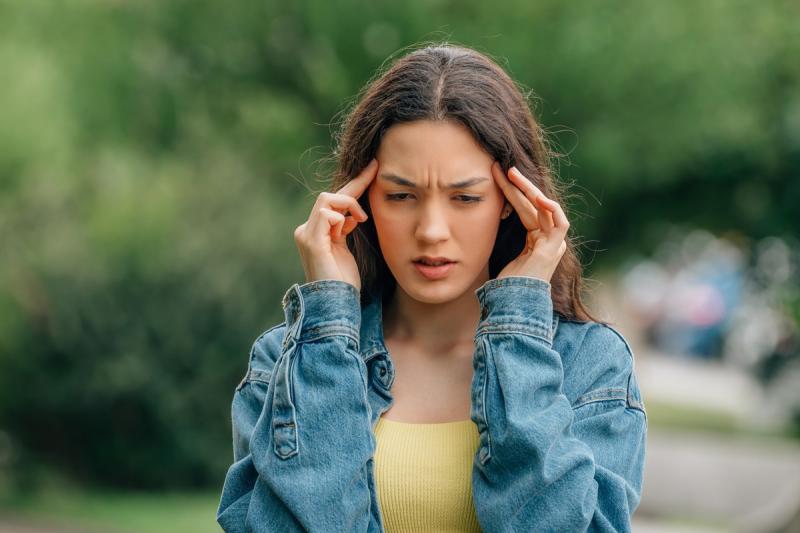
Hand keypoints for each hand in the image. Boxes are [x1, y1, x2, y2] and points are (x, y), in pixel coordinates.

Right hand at [293, 158, 378, 291]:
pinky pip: (326, 214)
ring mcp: (305, 234)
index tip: (374, 167)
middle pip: (330, 196)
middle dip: (355, 188)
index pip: (334, 201)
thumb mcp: (347, 248)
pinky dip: (341, 218)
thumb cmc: (344, 282)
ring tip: (359, 221)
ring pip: (327, 199)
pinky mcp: (310, 241)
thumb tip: (352, 214)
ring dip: (348, 205)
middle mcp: (306, 230)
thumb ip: (345, 228)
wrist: (337, 304)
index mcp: (315, 232)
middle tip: (375, 180)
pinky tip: (348, 230)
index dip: (355, 183)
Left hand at [490, 162, 569, 283]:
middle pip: (533, 204)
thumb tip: (481, 219)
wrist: (512, 304)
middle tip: (500, 167)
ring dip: (528, 189)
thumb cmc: (504, 285)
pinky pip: (559, 223)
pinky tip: (536, 196)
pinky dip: (551, 209)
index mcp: (536, 240)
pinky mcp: (554, 249)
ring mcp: (553, 243)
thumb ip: (500, 237)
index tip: (494, 176)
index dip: (511, 191)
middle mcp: (548, 239)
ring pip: (544, 207)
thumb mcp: (500, 254)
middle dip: (517, 184)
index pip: (524, 208)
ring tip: (511, 174)